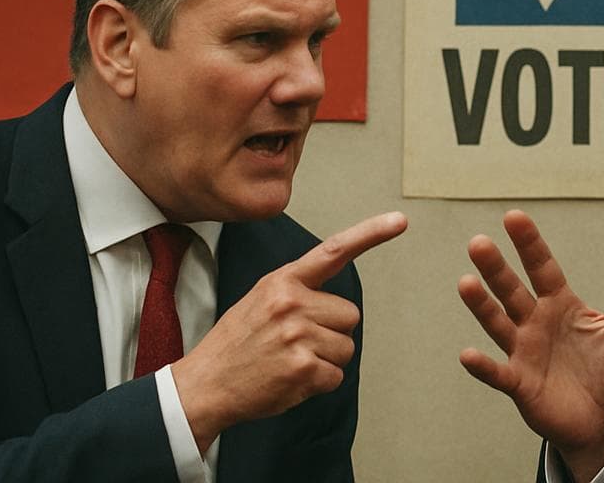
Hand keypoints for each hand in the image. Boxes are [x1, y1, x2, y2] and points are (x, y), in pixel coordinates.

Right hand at [173, 211, 407, 451]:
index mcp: (283, 281)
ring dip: (326, 360)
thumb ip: (298, 292)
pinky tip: (290, 380)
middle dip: (331, 332)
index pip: (334, 251)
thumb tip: (336, 304)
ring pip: (346, 347)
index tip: (399, 220)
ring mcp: (297, 335)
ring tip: (289, 361)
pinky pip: (336, 376)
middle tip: (296, 343)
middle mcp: (291, 302)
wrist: (204, 384)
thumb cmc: (237, 344)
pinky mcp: (302, 368)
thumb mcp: (260, 300)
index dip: (371, 234)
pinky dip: (319, 384)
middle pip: (349, 315)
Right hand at [458, 210, 603, 479]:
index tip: (513, 217)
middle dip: (496, 267)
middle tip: (478, 242)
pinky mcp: (520, 383)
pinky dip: (482, 366)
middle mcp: (536, 323)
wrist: (603, 421)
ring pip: (499, 323)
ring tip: (465, 282)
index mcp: (561, 305)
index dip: (529, 244)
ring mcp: (524, 352)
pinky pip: (497, 373)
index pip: (542, 267)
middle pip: (512, 290)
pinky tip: (467, 354)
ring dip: (481, 305)